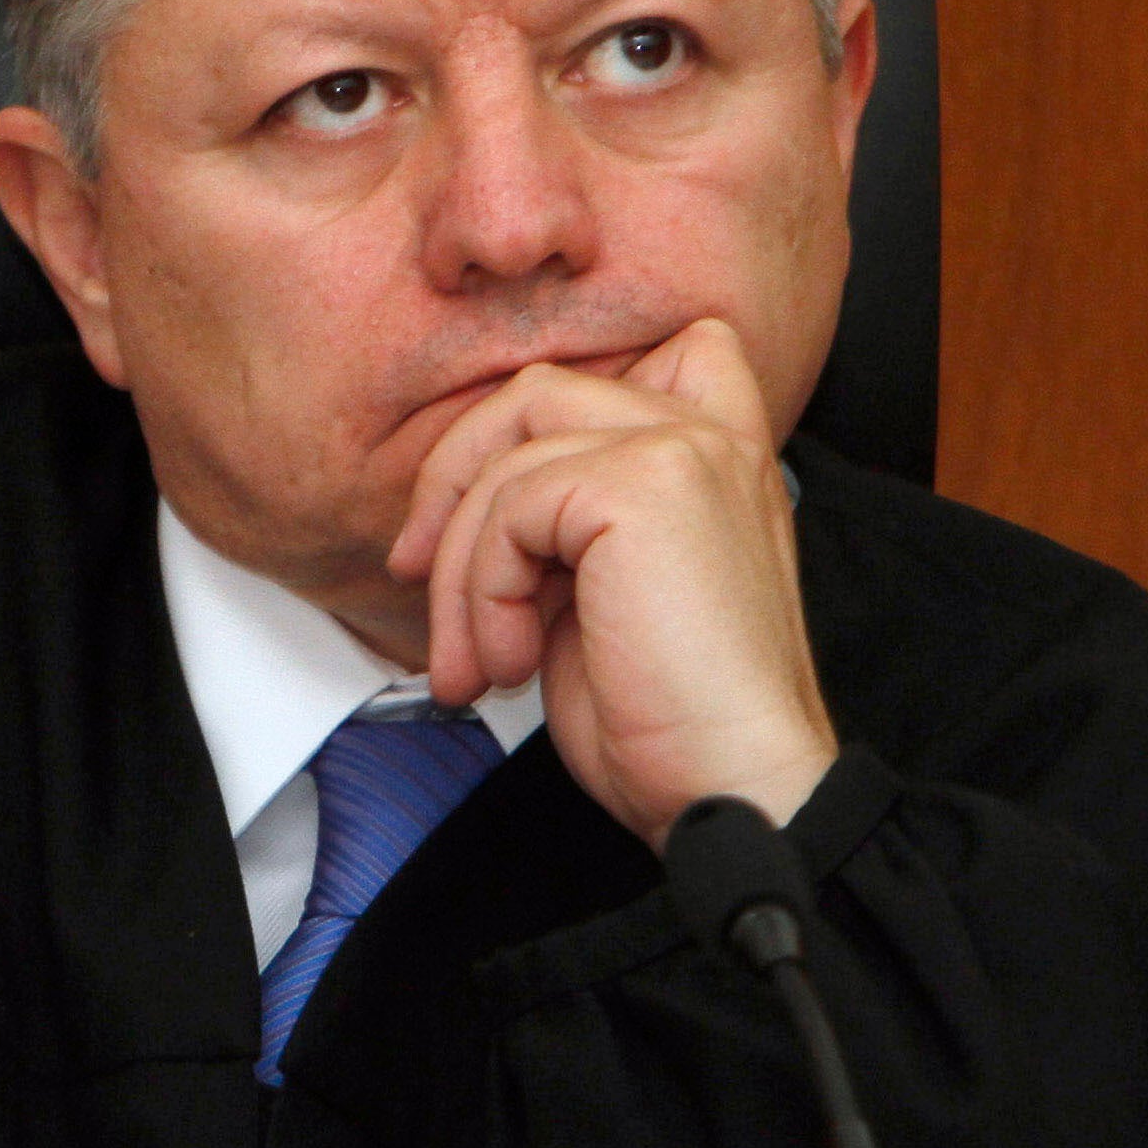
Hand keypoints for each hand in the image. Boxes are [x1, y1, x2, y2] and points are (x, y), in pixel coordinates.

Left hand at [387, 319, 839, 849]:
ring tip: (476, 661)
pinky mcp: (642, 486)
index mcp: (714, 459)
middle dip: (455, 482)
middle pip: (536, 394)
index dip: (543, 418)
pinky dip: (483, 592)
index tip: (492, 517)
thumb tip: (464, 508)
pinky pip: (509, 508)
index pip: (638, 357)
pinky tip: (513, 662)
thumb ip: (564, 525)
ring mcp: (680, 452)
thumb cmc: (671, 722)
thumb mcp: (602, 597)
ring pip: (508, 451)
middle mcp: (708, 438)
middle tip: (418, 572)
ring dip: (462, 566)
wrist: (730, 790)